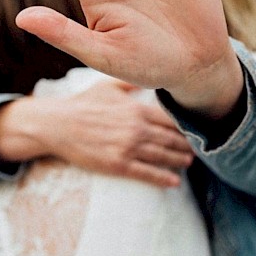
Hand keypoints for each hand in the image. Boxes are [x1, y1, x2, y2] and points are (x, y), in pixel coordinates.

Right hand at [0, 81, 193, 186]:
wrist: (57, 125)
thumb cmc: (82, 104)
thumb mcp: (107, 86)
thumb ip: (130, 82)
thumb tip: (146, 73)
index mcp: (136, 109)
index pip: (171, 119)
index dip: (185, 126)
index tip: (195, 130)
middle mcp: (136, 128)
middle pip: (171, 139)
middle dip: (185, 145)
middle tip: (197, 149)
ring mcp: (128, 148)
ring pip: (163, 156)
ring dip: (179, 160)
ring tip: (188, 162)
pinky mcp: (118, 165)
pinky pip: (147, 173)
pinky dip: (163, 178)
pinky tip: (174, 182)